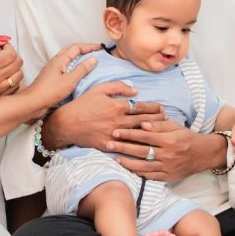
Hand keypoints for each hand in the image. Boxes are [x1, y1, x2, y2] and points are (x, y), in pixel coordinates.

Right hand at [0, 34, 22, 99]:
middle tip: (1, 55)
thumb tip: (4, 39)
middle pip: (17, 64)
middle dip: (12, 55)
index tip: (1, 47)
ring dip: (14, 67)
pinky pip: (15, 87)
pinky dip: (13, 79)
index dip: (8, 47)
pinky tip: (3, 74)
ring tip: (3, 65)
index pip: (11, 54)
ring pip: (19, 76)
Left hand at [22, 43, 105, 111]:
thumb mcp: (70, 80)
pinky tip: (78, 74)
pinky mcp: (51, 77)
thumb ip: (82, 69)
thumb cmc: (50, 91)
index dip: (89, 46)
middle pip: (71, 50)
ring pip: (67, 58)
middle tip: (95, 52)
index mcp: (60, 59)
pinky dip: (74, 66)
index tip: (100, 48)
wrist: (33, 102)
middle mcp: (55, 62)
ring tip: (89, 62)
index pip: (76, 47)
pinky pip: (65, 67)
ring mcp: (52, 69)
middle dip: (84, 49)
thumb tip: (93, 58)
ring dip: (78, 57)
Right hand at [42, 81, 163, 151]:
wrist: (67, 123)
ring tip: (161, 133)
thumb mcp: (99, 89)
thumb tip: (135, 90)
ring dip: (151, 133)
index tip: (162, 108)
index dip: (153, 108)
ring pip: (137, 134)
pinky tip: (146, 148)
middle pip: (143, 121)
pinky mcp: (108, 145)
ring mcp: (114, 134)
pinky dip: (137, 147)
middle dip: (157, 120)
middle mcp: (118, 120)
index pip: (141, 106)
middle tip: (167, 120)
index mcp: (118, 106)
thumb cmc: (83, 104)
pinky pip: (125, 147)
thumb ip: (118, 87)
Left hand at [105, 119, 214, 181]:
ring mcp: (167, 167)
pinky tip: (128, 169)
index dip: (128, 133)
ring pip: (143, 166)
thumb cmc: (185, 137)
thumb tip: (143, 124)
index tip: (115, 131)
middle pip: (141, 151)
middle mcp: (167, 155)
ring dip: (127, 162)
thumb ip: (158, 125)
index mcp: (169, 140)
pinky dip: (138, 173)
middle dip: (123, 147)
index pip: (144, 136)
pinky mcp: (167, 177)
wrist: (202, 154)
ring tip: (115, 158)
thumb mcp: (174, 126)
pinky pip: (150, 176)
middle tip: (108, 144)